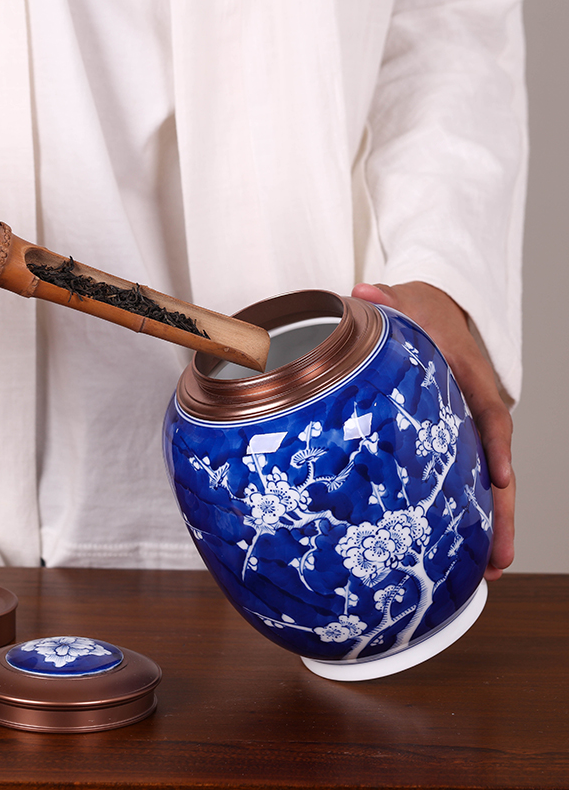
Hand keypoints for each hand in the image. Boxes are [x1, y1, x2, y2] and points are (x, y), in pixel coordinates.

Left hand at [351, 281, 514, 581]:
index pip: (488, 410)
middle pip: (495, 462)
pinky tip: (460, 547)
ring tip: (489, 570)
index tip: (500, 477)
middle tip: (499, 556)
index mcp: (465, 375)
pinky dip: (466, 511)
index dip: (494, 444)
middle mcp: (473, 406)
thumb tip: (363, 293)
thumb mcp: (405, 300)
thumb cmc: (422, 312)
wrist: (436, 310)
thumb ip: (386, 300)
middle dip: (500, 510)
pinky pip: (463, 476)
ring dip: (490, 523)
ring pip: (484, 479)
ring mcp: (465, 426)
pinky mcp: (452, 438)